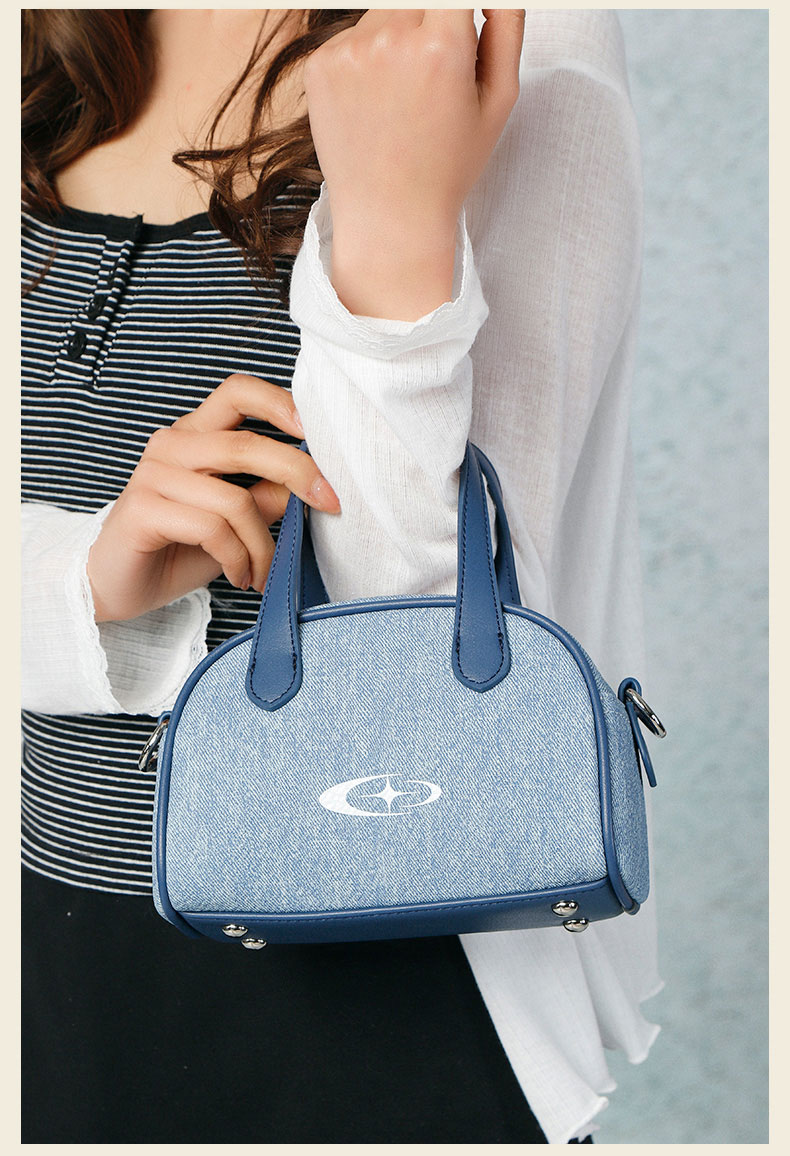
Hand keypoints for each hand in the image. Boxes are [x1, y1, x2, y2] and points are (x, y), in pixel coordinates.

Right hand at [86, 374, 339, 622]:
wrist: (117, 586)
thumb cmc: (179, 549)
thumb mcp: (236, 522)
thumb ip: (268, 496)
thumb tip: (313, 482)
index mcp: (196, 435)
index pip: (239, 391)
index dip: (281, 403)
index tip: (319, 432)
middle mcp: (172, 445)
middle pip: (246, 443)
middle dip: (298, 473)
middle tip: (330, 503)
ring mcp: (153, 475)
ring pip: (234, 500)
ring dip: (262, 544)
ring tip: (263, 571)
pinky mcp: (143, 510)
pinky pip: (211, 529)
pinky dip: (237, 559)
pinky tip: (240, 577)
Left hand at [303, 9, 524, 318]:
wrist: (388, 217)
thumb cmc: (449, 166)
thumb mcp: (499, 99)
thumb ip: (507, 24)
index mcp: (440, 46)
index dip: (462, 9)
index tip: (462, 26)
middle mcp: (389, 39)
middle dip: (433, 19)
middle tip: (437, 67)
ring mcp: (348, 51)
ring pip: (384, 11)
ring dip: (399, 35)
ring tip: (405, 95)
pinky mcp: (319, 64)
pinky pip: (352, 36)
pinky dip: (368, 58)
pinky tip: (377, 105)